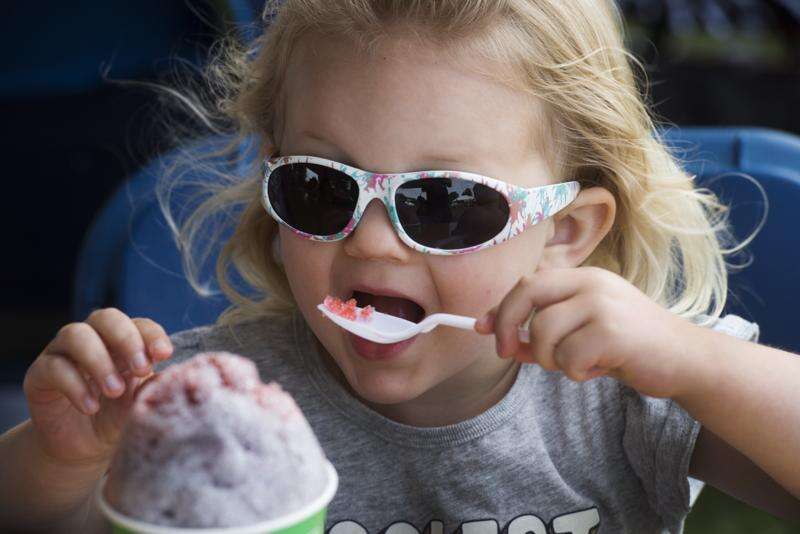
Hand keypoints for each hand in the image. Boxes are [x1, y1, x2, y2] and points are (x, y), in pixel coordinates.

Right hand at [22, 308, 172, 465]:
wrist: (82, 448)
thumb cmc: (116, 416)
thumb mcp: (140, 403)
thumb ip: (153, 387)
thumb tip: (174, 376)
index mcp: (123, 341)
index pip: (139, 324)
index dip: (152, 335)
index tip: (164, 354)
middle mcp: (93, 339)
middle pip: (106, 318)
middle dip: (127, 339)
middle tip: (141, 369)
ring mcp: (63, 353)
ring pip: (76, 335)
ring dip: (99, 360)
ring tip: (115, 390)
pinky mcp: (39, 374)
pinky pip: (53, 367)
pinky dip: (75, 386)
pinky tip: (90, 407)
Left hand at [475, 266, 702, 397]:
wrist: (686, 360)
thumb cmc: (631, 347)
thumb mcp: (584, 333)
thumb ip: (545, 333)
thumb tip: (500, 339)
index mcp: (583, 278)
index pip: (527, 283)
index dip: (501, 307)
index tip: (482, 328)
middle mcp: (591, 283)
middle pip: (526, 294)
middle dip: (506, 326)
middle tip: (506, 352)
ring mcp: (602, 304)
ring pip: (542, 332)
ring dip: (551, 359)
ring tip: (579, 363)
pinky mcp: (611, 331)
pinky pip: (568, 358)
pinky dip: (576, 373)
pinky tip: (601, 369)